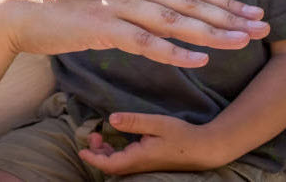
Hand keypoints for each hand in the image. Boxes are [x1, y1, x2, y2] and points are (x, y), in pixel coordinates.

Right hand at [0, 0, 270, 67]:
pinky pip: (145, 41)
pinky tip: (199, 59)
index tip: (252, 9)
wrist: (27, 11)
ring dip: (211, 31)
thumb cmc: (68, 7)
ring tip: (242, 41)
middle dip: (228, 14)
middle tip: (262, 24)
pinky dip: (174, 50)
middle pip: (188, 1)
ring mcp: (117, 6)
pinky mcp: (103, 27)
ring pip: (173, 20)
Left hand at [79, 113, 219, 173]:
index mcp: (139, 158)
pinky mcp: (150, 163)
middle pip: (112, 166)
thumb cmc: (181, 135)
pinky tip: (117, 141)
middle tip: (92, 135)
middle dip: (97, 153)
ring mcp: (145, 166)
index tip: (81, 152)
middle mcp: (140, 165)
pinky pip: (128, 162)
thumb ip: (133, 121)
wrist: (203, 149)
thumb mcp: (156, 123)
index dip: (94, 159)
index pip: (110, 164)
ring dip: (107, 153)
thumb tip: (111, 119)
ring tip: (99, 137)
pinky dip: (117, 153)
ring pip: (120, 164)